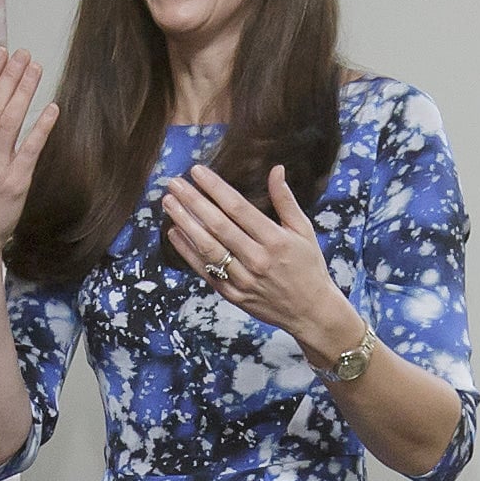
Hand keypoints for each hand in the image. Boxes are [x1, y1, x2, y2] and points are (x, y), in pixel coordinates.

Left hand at [157, 162, 361, 352]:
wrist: (311, 311)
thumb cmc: (308, 266)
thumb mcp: (304, 230)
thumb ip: (286, 200)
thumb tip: (276, 169)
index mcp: (276, 240)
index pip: (238, 208)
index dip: (215, 188)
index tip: (197, 171)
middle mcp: (258, 260)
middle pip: (218, 226)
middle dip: (193, 201)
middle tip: (174, 183)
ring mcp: (243, 280)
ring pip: (207, 248)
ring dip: (185, 224)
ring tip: (168, 203)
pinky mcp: (233, 295)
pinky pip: (206, 271)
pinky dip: (188, 252)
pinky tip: (175, 233)